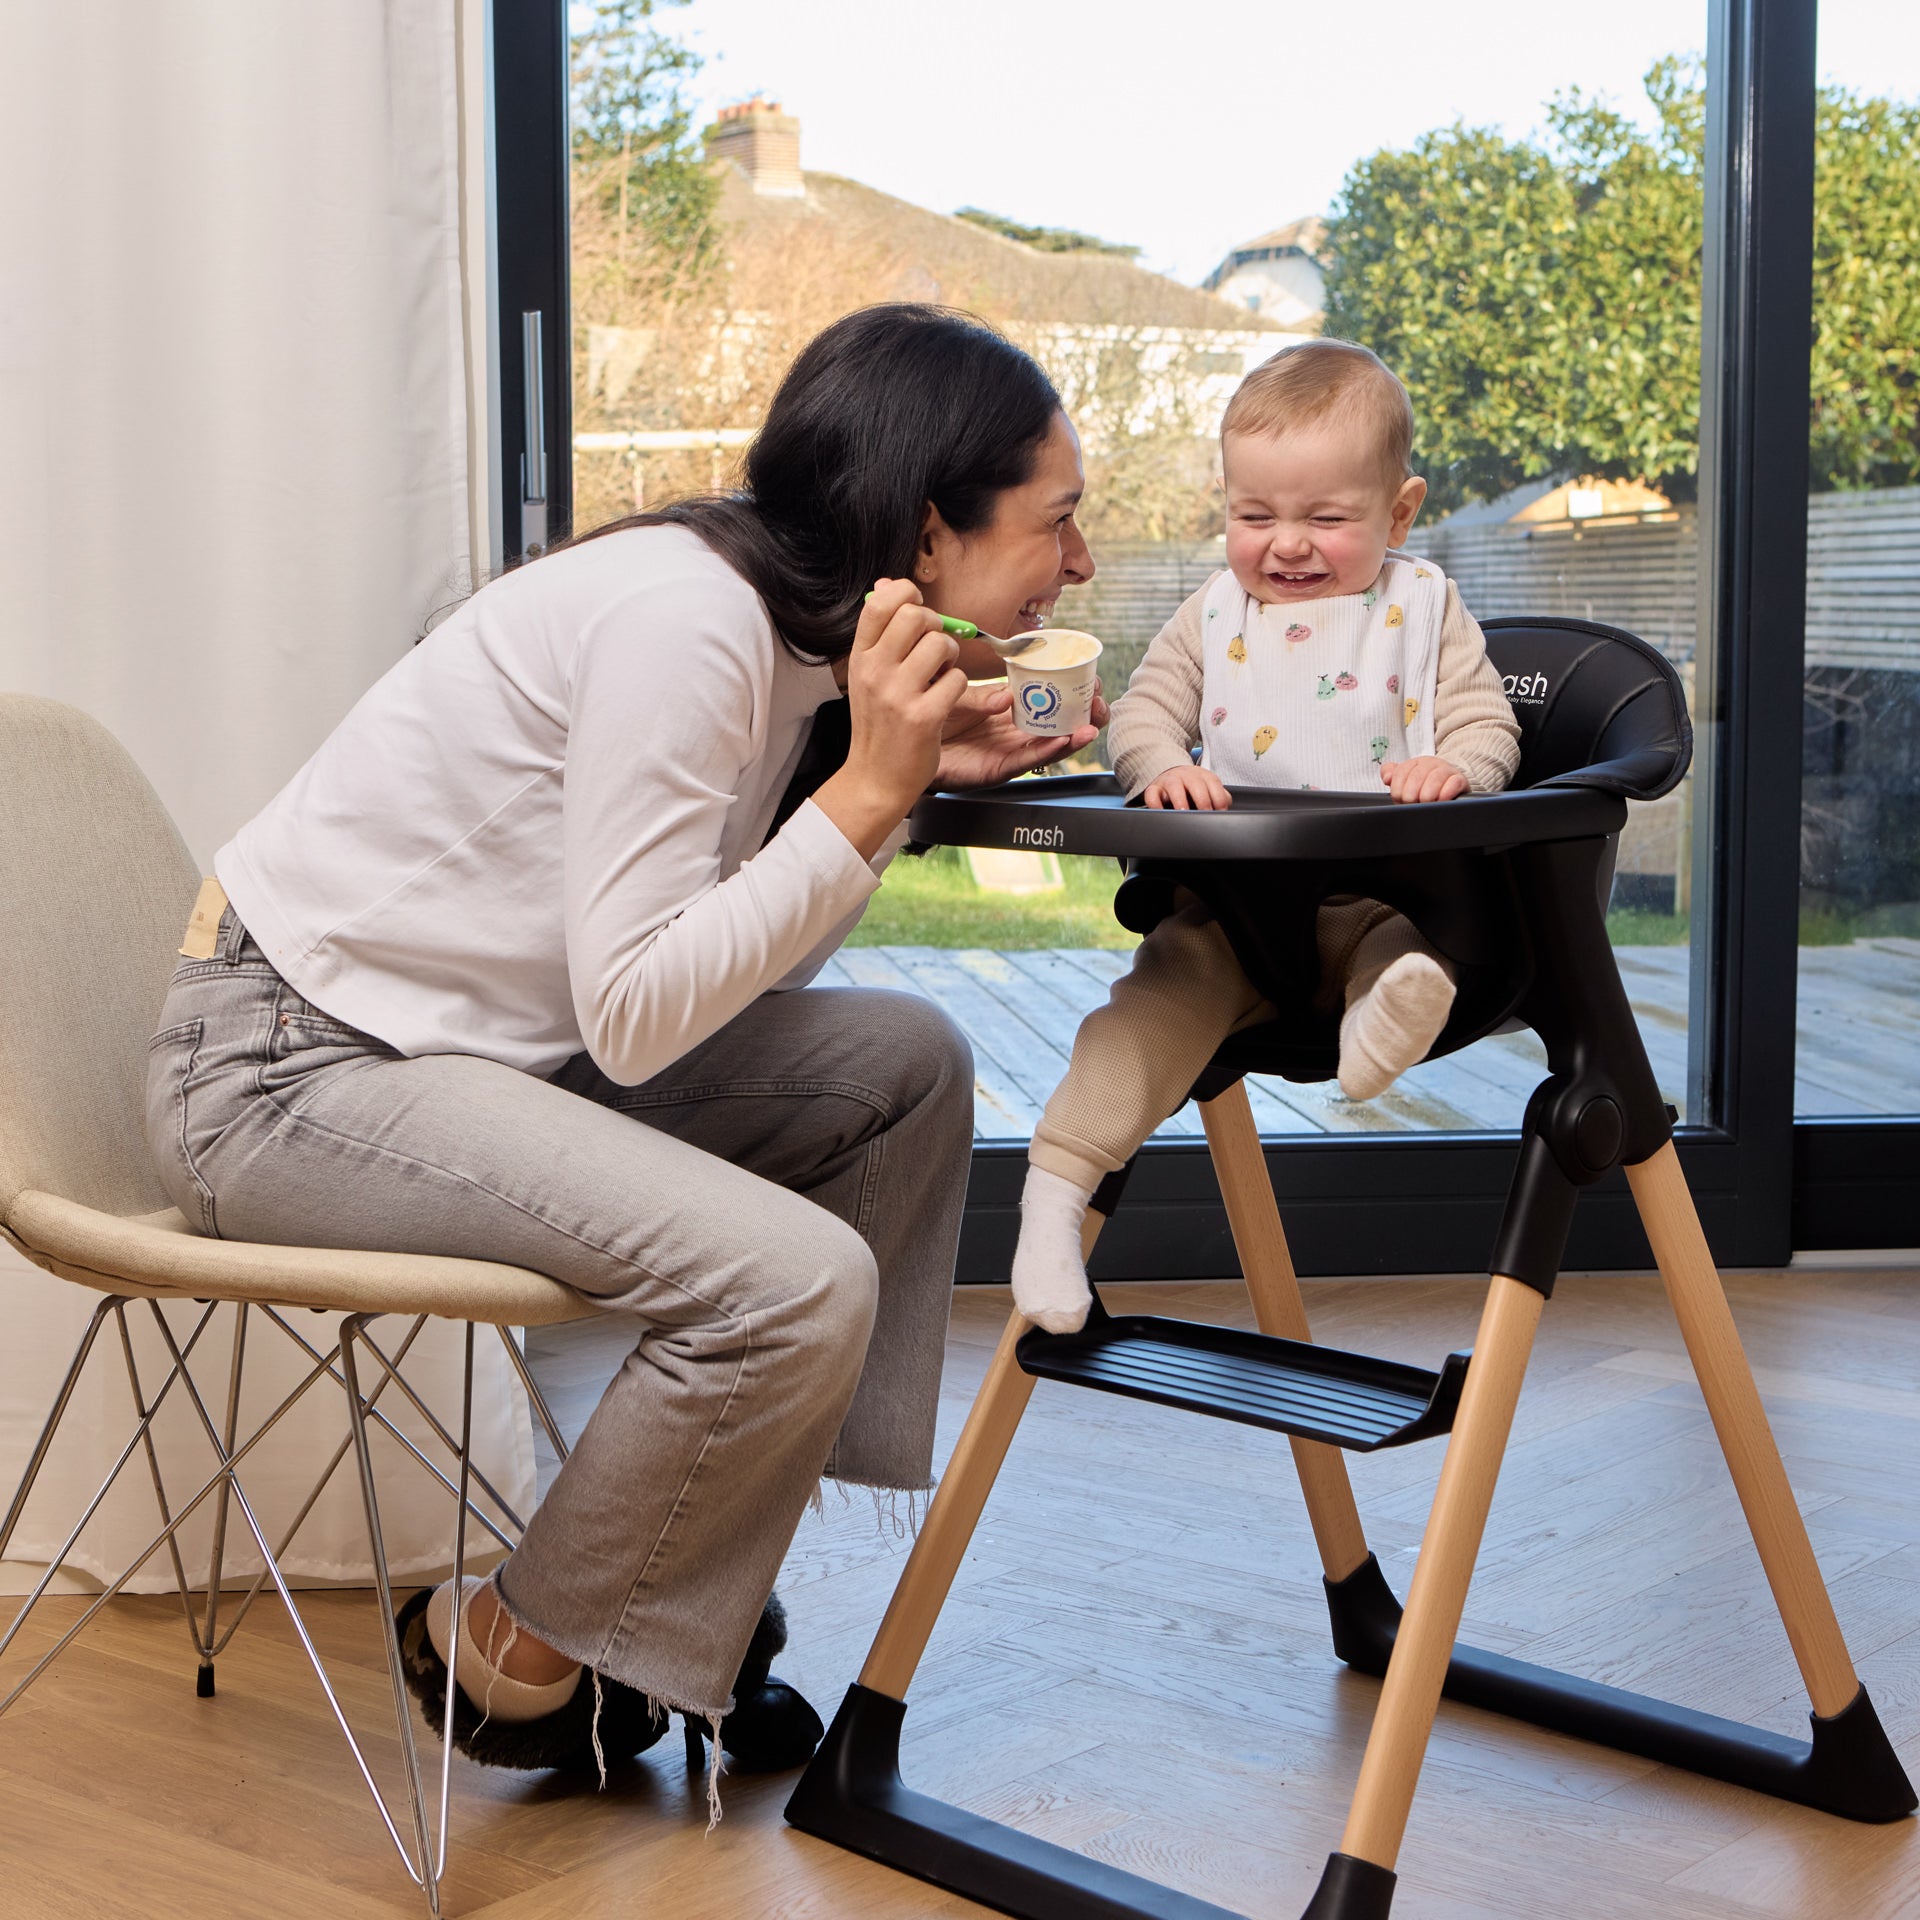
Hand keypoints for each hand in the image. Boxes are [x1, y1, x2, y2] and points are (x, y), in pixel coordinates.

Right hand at [814, 578, 967, 856]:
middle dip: (936, 627)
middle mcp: (875, 671)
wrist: (874, 779)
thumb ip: (880, 632)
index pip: (880, 602)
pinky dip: (957, 689)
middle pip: (916, 615)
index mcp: (860, 657)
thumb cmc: (878, 725)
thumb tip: (890, 583)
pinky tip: (943, 702)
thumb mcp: (868, 675)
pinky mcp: (923, 717)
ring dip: (951, 658)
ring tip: (940, 677)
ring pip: (942, 644)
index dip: (907, 596)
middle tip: (934, 651)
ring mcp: (897, 694)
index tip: (917, 612)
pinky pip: (957, 680)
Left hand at [934, 680, 1108, 789]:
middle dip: (1084, 712)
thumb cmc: (929, 717)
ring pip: (1049, 744)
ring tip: (1091, 726)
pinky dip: (1047, 752)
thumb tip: (1009, 694)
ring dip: (1073, 735)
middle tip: (1099, 702)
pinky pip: (1027, 761)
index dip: (1072, 687)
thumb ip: (983, 696)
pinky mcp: (997, 770)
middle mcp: (1012, 730)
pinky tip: (1064, 742)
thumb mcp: (958, 697)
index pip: (1047, 695)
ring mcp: (1007, 750)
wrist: (902, 747)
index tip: (1091, 677)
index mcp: (1007, 707)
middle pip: (1058, 722)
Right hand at [1143, 764, 1231, 810]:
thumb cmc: (1193, 787)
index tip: (1220, 812)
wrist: (1170, 773)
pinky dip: (1155, 804)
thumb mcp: (1209, 788)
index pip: (1214, 785)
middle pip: (1196, 784)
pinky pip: (1152, 794)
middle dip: (1202, 800)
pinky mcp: (1154, 788)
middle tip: (1204, 814)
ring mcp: (1169, 780)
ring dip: (1180, 800)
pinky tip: (1160, 812)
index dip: (1219, 800)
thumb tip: (1224, 812)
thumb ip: (1220, 798)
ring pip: (1174, 786)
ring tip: (1183, 812)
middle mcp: (1186, 776)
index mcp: (1203, 776)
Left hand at [1380, 756, 1467, 802]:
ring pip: (1433, 781)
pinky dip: (1445, 794)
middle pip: (1415, 778)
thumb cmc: (1427, 785)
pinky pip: (1453, 784)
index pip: (1400, 773)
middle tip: (1413, 804)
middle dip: (1411, 796)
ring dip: (1427, 797)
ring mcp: (1447, 770)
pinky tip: (1441, 800)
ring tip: (1426, 804)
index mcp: (1415, 763)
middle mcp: (1431, 763)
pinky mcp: (1460, 780)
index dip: (1398, 791)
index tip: (1401, 800)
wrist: (1452, 784)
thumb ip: (1393, 775)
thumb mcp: (1408, 779)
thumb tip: (1387, 777)